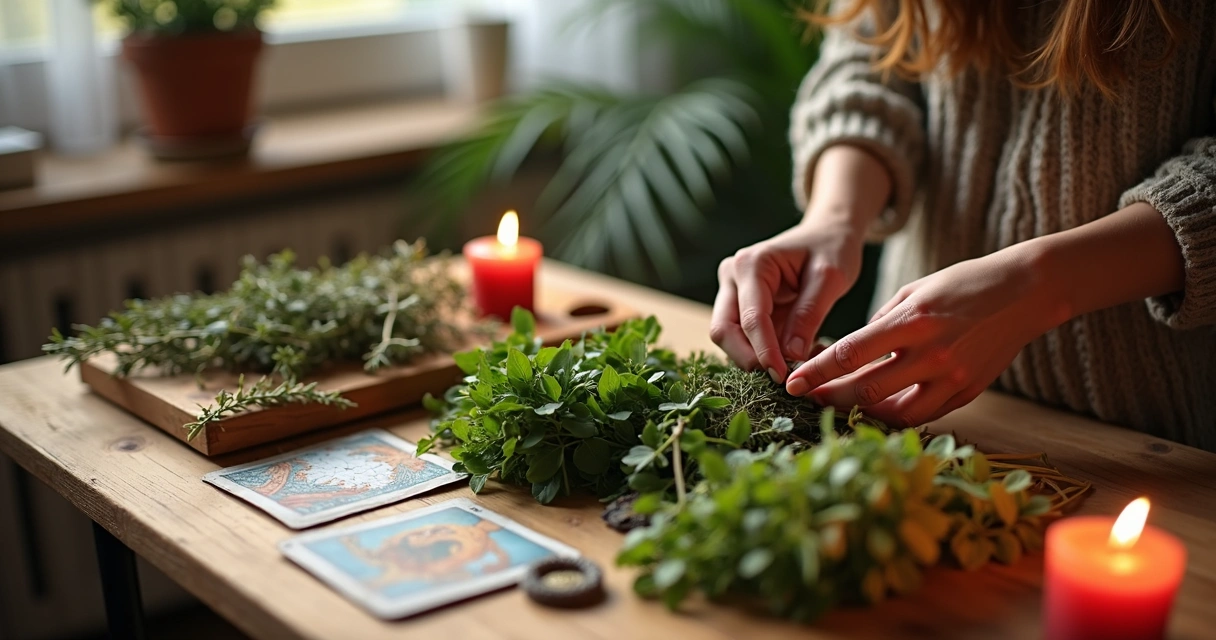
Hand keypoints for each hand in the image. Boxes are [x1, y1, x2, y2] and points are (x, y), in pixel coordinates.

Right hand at [711, 218, 864, 382]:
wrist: (827, 234)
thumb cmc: (831, 248)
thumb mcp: (831, 278)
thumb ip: (810, 314)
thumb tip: (791, 355)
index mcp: (751, 264)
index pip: (750, 318)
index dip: (764, 351)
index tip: (783, 377)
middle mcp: (732, 276)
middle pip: (723, 330)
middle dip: (749, 358)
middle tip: (782, 378)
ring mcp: (732, 291)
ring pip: (727, 337)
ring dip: (754, 357)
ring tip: (793, 366)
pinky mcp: (740, 306)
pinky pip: (742, 337)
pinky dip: (761, 352)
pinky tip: (791, 356)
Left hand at [784, 245, 1065, 426]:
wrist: (1025, 292)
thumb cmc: (963, 284)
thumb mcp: (913, 292)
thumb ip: (880, 325)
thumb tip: (849, 354)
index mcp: (913, 321)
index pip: (852, 353)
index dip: (818, 371)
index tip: (791, 382)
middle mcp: (932, 353)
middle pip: (867, 389)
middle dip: (830, 397)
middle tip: (805, 399)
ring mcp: (952, 377)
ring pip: (893, 413)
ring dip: (860, 414)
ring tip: (837, 408)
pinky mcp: (968, 392)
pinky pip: (923, 415)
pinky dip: (895, 416)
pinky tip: (875, 412)